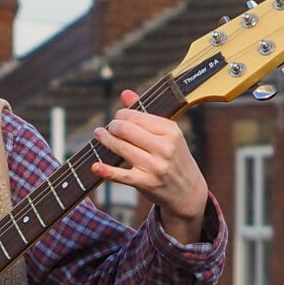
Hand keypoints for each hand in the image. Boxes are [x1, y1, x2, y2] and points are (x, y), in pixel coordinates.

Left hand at [92, 92, 208, 243]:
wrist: (188, 191)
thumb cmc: (174, 157)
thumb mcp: (167, 135)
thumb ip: (146, 114)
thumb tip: (125, 93)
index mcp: (171, 131)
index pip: (137, 116)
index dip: (122, 115)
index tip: (117, 117)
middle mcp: (165, 148)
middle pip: (127, 130)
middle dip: (113, 126)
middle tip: (108, 128)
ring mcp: (156, 167)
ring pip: (122, 149)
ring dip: (106, 141)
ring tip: (99, 136)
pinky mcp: (147, 183)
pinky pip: (122, 175)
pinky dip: (107, 171)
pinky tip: (95, 166)